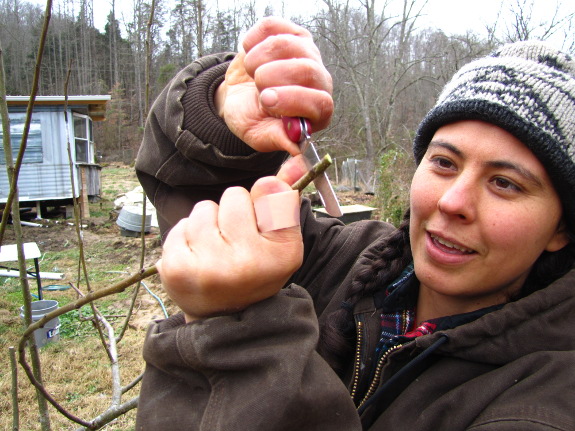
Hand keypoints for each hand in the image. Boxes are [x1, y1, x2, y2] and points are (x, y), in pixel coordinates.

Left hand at [156, 167, 303, 321]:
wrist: (224, 315)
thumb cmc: (257, 273)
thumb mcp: (284, 244)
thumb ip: (284, 205)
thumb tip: (289, 167)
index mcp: (272, 256)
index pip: (263, 192)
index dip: (258, 207)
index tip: (258, 230)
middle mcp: (237, 264)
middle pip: (230, 197)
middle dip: (231, 214)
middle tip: (235, 244)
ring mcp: (202, 267)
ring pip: (203, 209)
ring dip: (208, 224)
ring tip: (216, 251)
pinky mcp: (174, 268)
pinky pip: (181, 225)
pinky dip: (188, 236)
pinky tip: (198, 257)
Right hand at [216, 17, 332, 154]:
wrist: (239, 97)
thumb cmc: (254, 117)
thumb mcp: (260, 135)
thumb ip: (277, 139)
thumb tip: (295, 148)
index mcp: (317, 111)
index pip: (321, 102)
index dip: (293, 100)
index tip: (266, 101)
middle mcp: (318, 80)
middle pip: (308, 69)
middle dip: (274, 78)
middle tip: (258, 89)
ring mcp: (306, 52)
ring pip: (287, 44)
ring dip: (259, 60)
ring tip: (253, 74)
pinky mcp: (289, 31)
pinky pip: (272, 26)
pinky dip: (253, 41)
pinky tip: (251, 55)